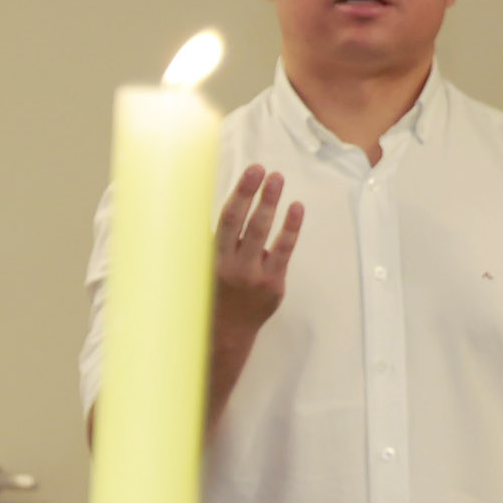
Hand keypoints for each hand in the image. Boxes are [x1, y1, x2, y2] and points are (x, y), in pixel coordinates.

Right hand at [213, 167, 302, 341]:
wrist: (227, 333)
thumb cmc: (216, 292)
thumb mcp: (207, 266)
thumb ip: (217, 241)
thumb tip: (231, 202)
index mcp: (213, 258)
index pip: (227, 220)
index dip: (240, 193)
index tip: (250, 172)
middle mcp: (232, 265)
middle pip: (244, 222)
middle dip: (253, 193)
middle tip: (263, 169)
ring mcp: (254, 275)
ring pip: (263, 233)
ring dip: (270, 203)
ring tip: (277, 180)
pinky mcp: (273, 284)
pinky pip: (284, 251)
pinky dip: (290, 228)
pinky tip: (296, 208)